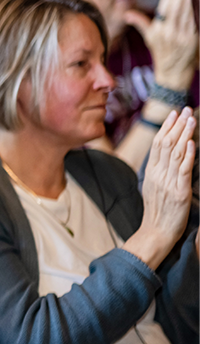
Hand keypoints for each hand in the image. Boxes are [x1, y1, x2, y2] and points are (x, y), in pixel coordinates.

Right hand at [126, 0, 198, 90]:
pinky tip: (194, 0)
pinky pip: (192, 20)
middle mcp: (167, 33)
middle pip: (174, 8)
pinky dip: (193, 9)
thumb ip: (140, 22)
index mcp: (156, 32)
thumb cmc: (161, 53)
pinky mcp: (192, 39)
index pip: (163, 8)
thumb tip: (127, 14)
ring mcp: (181, 36)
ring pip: (185, 12)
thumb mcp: (149, 38)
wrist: (172, 72)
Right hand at [139, 107, 195, 254]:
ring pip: (176, 153)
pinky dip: (188, 155)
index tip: (174, 113)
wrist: (155, 233)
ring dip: (185, 135)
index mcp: (151, 173)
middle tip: (185, 110)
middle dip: (177, 126)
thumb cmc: (157, 212)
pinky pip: (183, 170)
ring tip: (191, 120)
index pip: (157, 144)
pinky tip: (192, 143)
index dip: (166, 127)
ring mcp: (168, 183)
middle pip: (166, 144)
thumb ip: (159, 172)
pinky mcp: (179, 192)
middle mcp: (158, 175)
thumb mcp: (153, 189)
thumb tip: (167, 157)